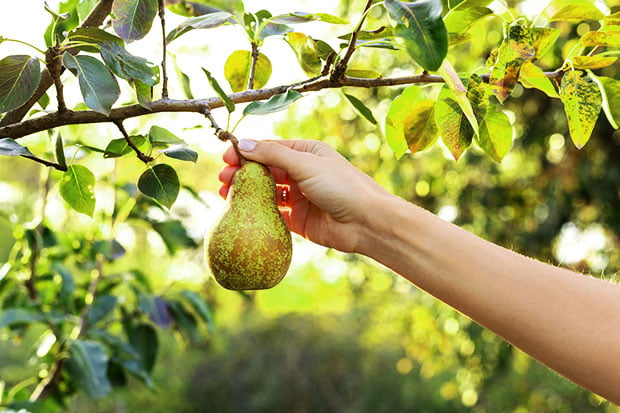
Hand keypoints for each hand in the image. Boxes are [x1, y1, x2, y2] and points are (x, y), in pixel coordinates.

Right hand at [217, 139, 391, 252]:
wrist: (366, 222)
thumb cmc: (342, 186)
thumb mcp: (306, 164)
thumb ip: (273, 154)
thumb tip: (243, 143)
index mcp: (306, 153)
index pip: (269, 148)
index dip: (247, 152)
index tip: (227, 157)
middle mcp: (301, 173)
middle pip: (264, 170)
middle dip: (242, 172)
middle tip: (223, 178)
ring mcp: (299, 197)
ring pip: (265, 192)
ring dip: (246, 191)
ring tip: (225, 193)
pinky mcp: (298, 220)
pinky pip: (272, 213)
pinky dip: (256, 211)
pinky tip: (240, 211)